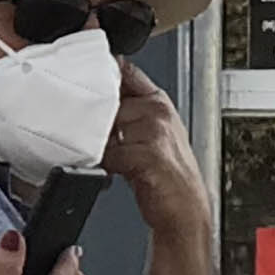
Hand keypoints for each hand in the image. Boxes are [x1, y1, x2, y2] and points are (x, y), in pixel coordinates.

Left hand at [101, 65, 204, 219]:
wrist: (186, 208)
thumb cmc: (166, 175)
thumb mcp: (152, 135)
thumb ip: (128, 113)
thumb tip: (95, 102)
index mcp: (159, 102)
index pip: (126, 71)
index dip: (104, 68)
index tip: (88, 65)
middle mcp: (158, 112)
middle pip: (108, 103)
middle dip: (97, 122)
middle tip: (101, 139)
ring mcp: (155, 131)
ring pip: (106, 128)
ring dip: (101, 146)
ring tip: (114, 160)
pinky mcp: (149, 154)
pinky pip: (111, 153)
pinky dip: (107, 165)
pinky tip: (117, 172)